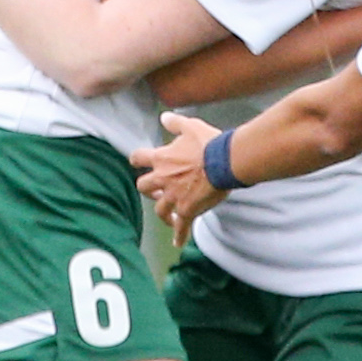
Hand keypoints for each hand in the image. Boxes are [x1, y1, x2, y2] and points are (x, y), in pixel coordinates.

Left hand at [130, 112, 228, 247]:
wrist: (224, 162)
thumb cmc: (208, 143)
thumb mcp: (190, 126)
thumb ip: (175, 123)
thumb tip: (163, 117)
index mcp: (162, 159)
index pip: (138, 158)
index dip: (138, 159)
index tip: (138, 161)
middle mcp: (163, 179)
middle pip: (143, 187)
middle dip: (148, 189)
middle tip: (157, 190)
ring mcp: (174, 196)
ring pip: (159, 209)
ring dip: (163, 212)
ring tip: (169, 216)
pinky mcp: (187, 210)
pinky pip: (181, 227)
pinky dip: (179, 236)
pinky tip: (177, 243)